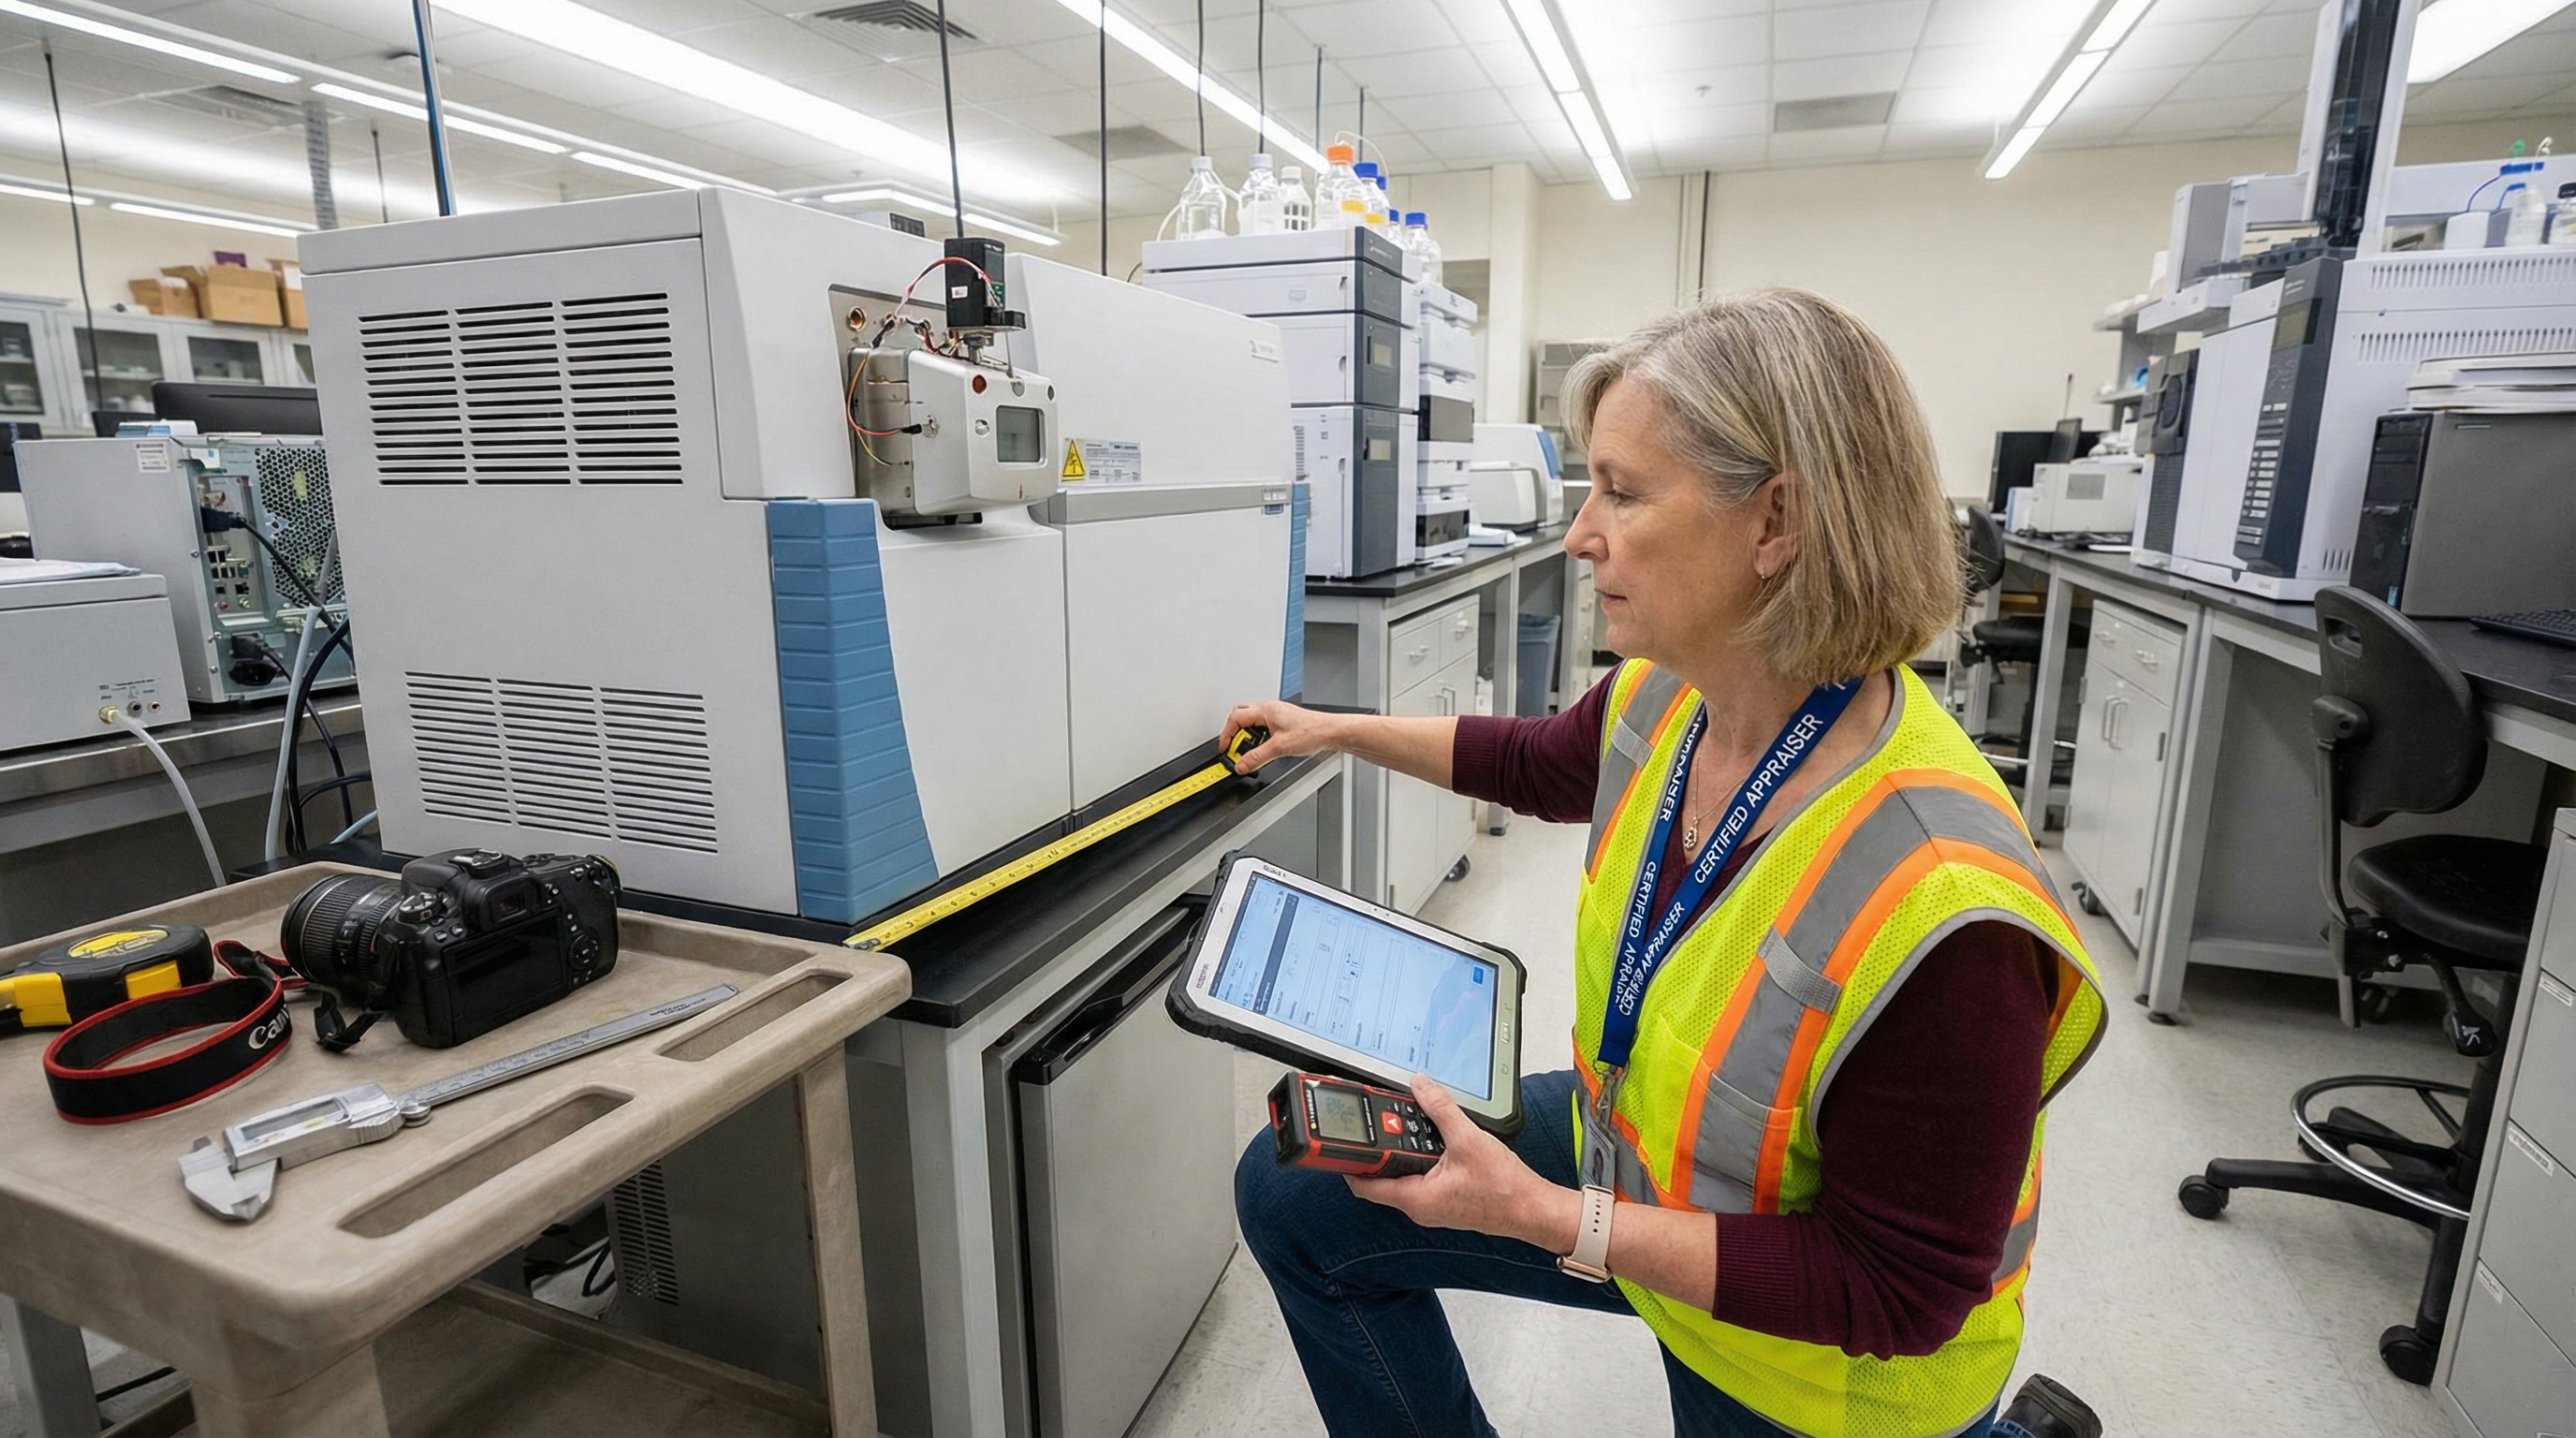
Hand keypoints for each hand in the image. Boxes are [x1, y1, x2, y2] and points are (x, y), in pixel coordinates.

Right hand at [1222, 701, 1343, 773]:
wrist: (1330, 732)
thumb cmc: (1312, 732)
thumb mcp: (1279, 748)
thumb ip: (1257, 757)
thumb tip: (1241, 764)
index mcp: (1265, 710)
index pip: (1235, 719)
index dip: (1226, 735)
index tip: (1225, 749)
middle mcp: (1269, 708)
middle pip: (1240, 715)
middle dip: (1233, 732)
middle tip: (1233, 748)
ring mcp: (1276, 713)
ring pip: (1251, 719)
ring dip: (1246, 734)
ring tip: (1248, 750)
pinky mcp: (1283, 720)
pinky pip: (1262, 724)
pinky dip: (1257, 736)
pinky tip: (1263, 747)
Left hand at [1348, 1077, 1572, 1249]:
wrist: (1531, 1210)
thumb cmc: (1504, 1188)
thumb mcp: (1468, 1139)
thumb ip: (1441, 1109)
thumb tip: (1420, 1085)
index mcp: (1415, 1198)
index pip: (1364, 1185)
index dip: (1349, 1161)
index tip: (1342, 1138)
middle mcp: (1418, 1206)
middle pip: (1382, 1177)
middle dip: (1380, 1147)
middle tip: (1381, 1119)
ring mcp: (1432, 1205)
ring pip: (1403, 1175)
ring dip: (1403, 1151)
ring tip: (1409, 1124)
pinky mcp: (1445, 1200)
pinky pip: (1422, 1177)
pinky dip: (1421, 1158)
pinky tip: (1434, 1140)